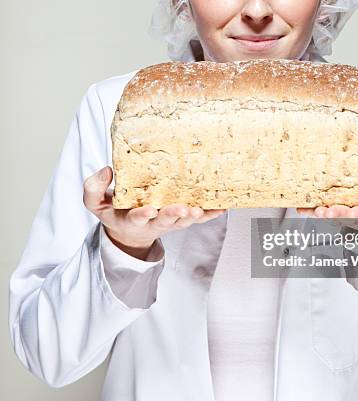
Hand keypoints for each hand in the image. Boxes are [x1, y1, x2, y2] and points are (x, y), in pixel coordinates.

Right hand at [83, 166, 226, 257]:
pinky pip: (199, 218)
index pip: (137, 218)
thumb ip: (93, 189)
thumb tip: (106, 170)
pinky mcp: (182, 219)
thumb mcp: (96, 203)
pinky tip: (221, 207)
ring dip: (195, 216)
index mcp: (132, 218)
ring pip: (184, 220)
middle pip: (166, 221)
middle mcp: (154, 222)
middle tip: (184, 210)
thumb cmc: (114, 211)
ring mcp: (170, 221)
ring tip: (202, 209)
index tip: (149, 210)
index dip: (142, 215)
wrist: (129, 230)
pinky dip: (210, 214)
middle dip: (174, 215)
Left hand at [296, 146, 357, 234]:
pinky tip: (300, 206)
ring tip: (311, 209)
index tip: (355, 210)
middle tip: (325, 211)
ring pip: (333, 216)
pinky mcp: (337, 208)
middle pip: (349, 219)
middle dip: (336, 215)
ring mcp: (349, 214)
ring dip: (321, 214)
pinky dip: (311, 209)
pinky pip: (322, 209)